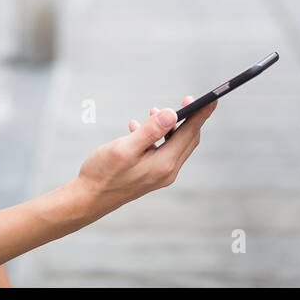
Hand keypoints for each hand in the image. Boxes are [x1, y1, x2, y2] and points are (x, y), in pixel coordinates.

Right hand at [75, 95, 216, 219]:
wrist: (87, 200)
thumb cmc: (103, 173)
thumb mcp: (125, 148)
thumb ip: (149, 131)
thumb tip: (172, 113)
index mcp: (164, 164)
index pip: (190, 134)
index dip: (201, 114)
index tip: (211, 99)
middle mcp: (166, 171)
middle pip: (188, 140)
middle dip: (189, 118)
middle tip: (186, 99)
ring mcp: (159, 175)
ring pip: (175, 145)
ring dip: (170, 126)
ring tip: (153, 111)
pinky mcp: (150, 175)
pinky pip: (161, 151)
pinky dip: (156, 136)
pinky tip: (137, 127)